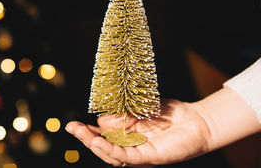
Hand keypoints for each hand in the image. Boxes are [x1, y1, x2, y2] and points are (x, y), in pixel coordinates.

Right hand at [65, 99, 211, 166]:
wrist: (196, 120)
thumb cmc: (169, 114)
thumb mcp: (139, 109)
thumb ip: (121, 115)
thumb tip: (101, 121)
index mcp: (127, 137)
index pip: (103, 138)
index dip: (88, 133)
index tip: (74, 124)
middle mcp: (131, 148)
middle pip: (103, 148)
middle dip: (85, 139)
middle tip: (71, 127)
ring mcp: (140, 155)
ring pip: (111, 155)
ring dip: (94, 145)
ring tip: (81, 133)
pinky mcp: (149, 158)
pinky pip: (127, 156)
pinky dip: (111, 150)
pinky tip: (99, 143)